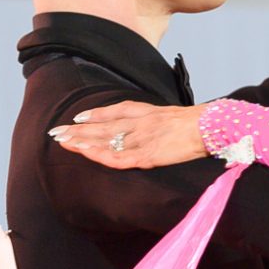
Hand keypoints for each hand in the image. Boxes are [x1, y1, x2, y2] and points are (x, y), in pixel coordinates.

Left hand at [48, 102, 205, 167]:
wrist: (212, 126)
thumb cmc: (201, 125)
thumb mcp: (176, 116)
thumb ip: (160, 121)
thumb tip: (156, 129)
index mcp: (148, 112)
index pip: (116, 111)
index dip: (95, 114)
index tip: (77, 117)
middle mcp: (140, 122)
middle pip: (103, 125)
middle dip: (79, 129)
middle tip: (56, 132)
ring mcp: (142, 138)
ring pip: (106, 140)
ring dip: (83, 142)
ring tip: (62, 142)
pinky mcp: (147, 155)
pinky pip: (118, 156)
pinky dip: (100, 154)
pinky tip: (86, 154)